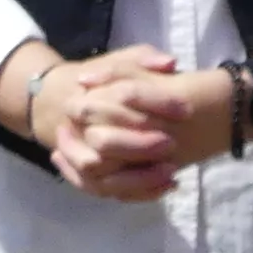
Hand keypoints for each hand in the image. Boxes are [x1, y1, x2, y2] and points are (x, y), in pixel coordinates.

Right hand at [0, 43, 206, 200]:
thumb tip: (169, 64)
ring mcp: (76, 157)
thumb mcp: (121, 62)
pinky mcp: (86, 178)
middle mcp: (73, 130)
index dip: (153, 102)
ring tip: (173, 172)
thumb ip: (143, 58)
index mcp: (82, 97)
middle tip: (172, 143)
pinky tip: (169, 185)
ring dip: (137, 178)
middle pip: (101, 144)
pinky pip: (107, 193)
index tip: (185, 109)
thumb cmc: (104, 83)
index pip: (116, 99)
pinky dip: (138, 193)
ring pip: (98, 177)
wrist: (67, 105)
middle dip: (138, 146)